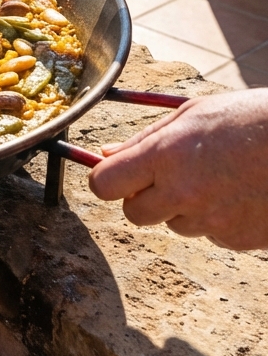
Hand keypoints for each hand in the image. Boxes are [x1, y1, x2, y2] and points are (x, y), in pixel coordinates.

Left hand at [88, 90, 267, 249]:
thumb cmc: (249, 119)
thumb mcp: (191, 115)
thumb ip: (145, 139)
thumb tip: (107, 155)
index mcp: (165, 156)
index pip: (105, 185)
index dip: (106, 180)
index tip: (114, 173)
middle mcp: (183, 194)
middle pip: (134, 213)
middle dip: (142, 197)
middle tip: (166, 176)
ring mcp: (213, 222)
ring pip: (174, 224)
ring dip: (183, 206)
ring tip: (215, 176)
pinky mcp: (239, 241)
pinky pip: (210, 235)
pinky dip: (217, 219)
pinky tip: (238, 192)